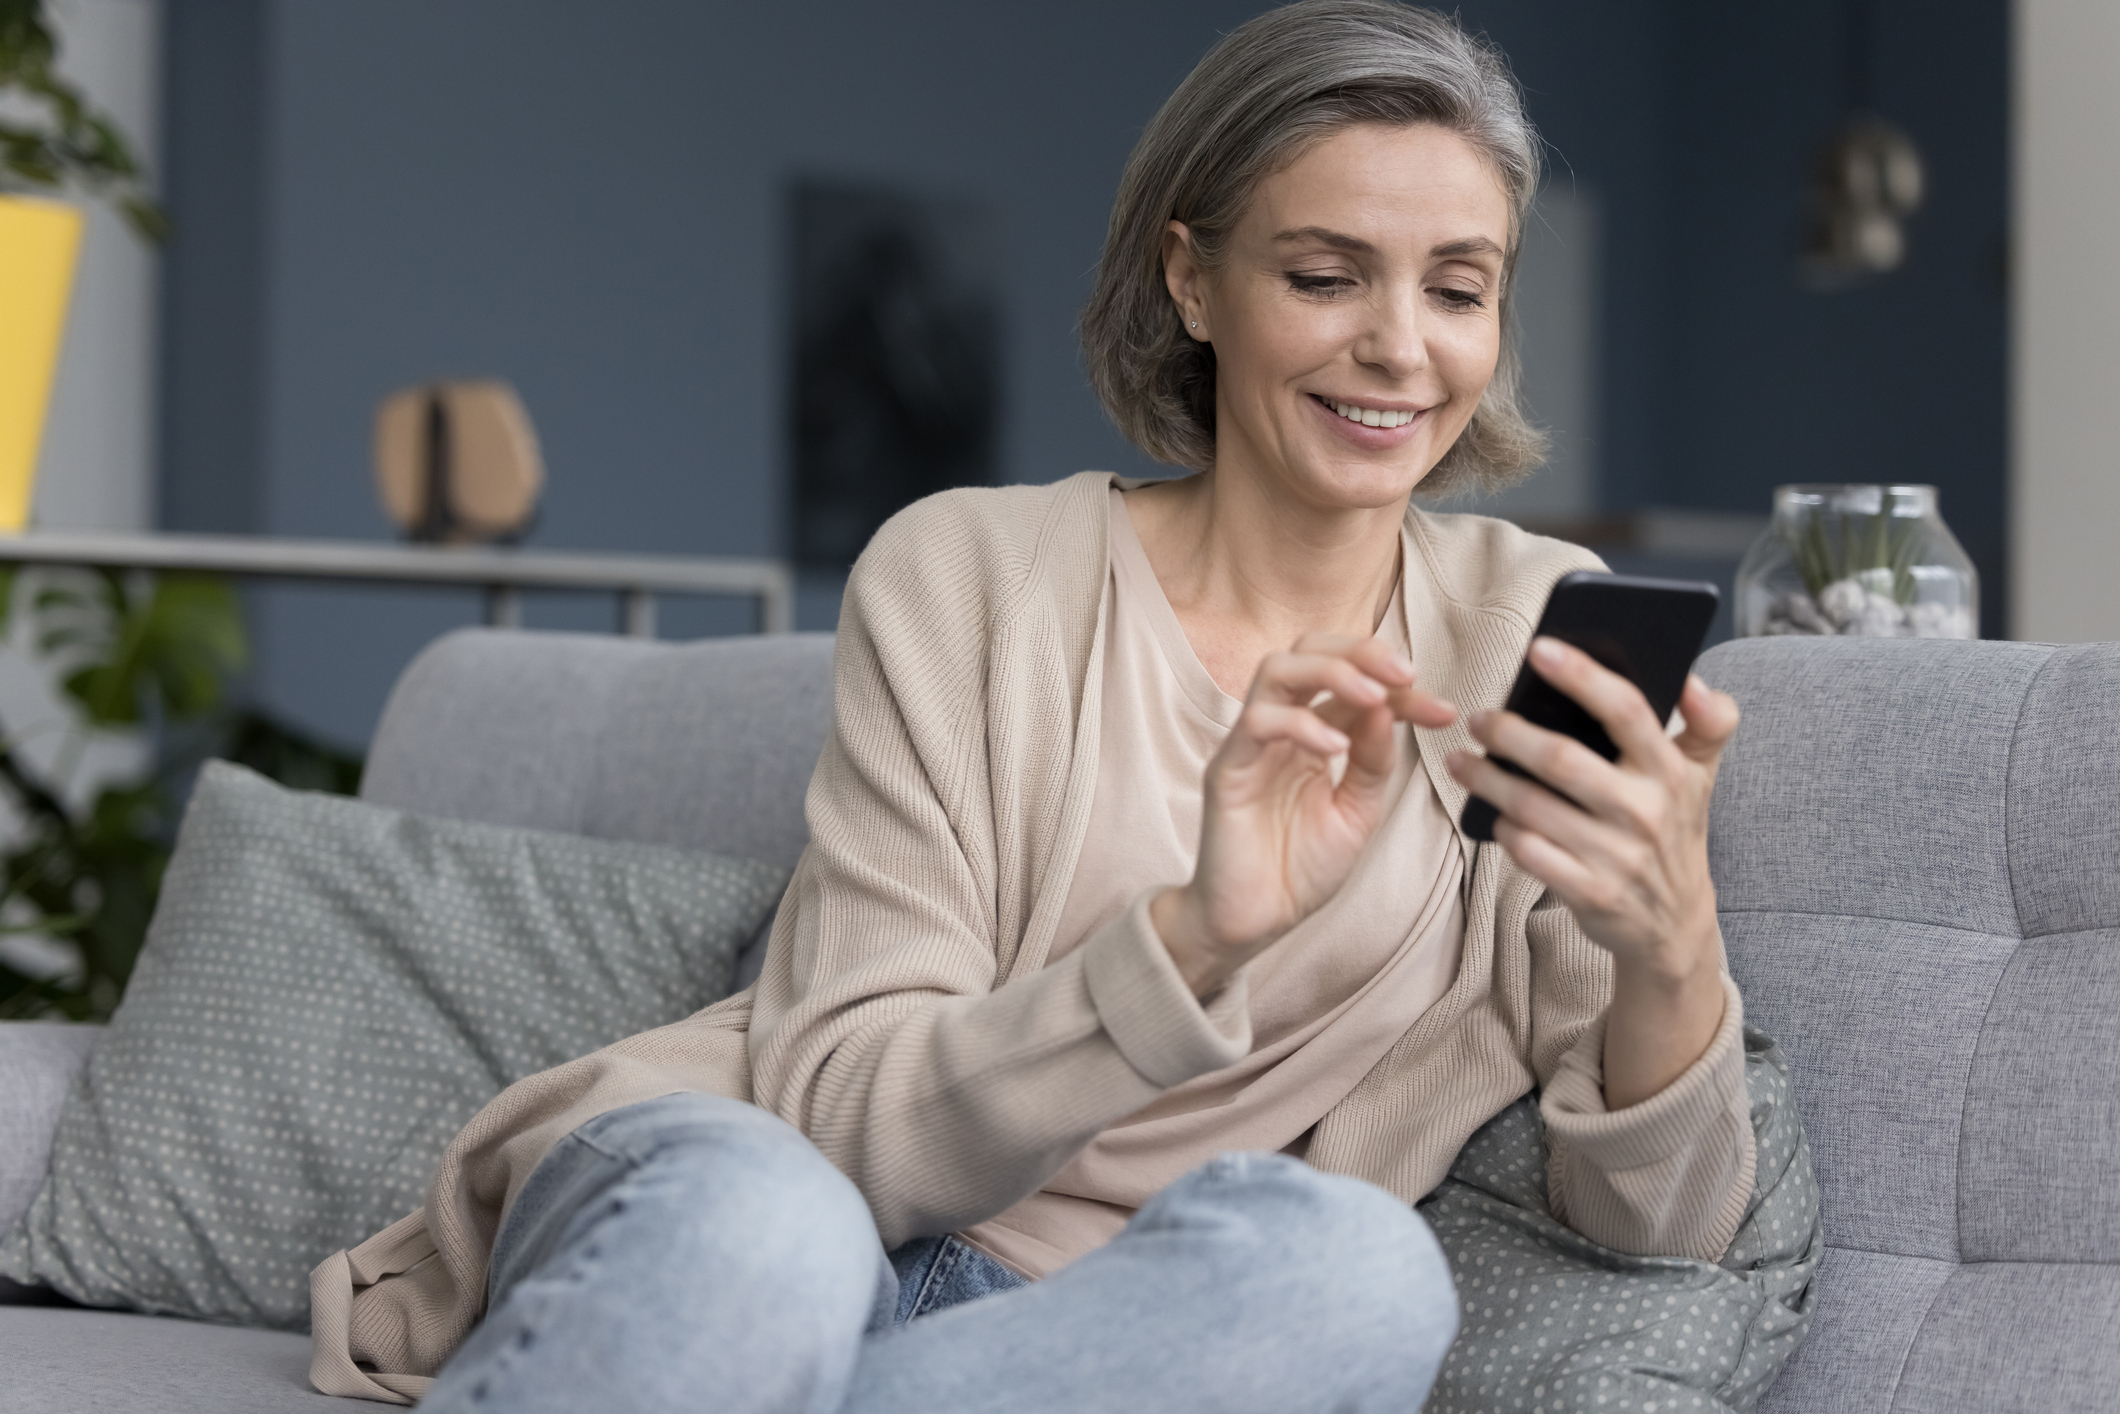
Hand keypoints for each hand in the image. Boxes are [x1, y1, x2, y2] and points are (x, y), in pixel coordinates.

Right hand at [1153, 634, 1456, 997]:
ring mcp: (1251, 744)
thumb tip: (1387, 708)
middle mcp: (1281, 726)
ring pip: (1277, 668)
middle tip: (1405, 675)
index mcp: (1314, 734)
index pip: (1357, 686)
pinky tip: (1335, 748)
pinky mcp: (1227, 768)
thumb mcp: (1358, 812)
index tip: (1445, 711)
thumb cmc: (1299, 868)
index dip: (1402, 690)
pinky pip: (1257, 722)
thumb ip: (1373, 763)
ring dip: (1331, 671)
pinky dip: (1300, 724)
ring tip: (1372, 697)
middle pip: (1309, 649)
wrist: (1255, 922)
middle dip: (1362, 652)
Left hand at [1445, 637, 1740, 1106]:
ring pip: (1533, 806)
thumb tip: (1693, 680)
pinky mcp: (1589, 893)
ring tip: (1463, 760)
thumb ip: (1708, 723)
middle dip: (1510, 734)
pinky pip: (1528, 851)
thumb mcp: (1702, 777)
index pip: (1627, 710)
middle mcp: (1646, 812)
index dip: (1582, 676)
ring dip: (1488, 780)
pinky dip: (1504, 829)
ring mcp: (1617, 856)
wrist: (1674, 925)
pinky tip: (1490, 813)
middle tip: (1478, 718)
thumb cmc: (1673, 831)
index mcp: (1672, 771)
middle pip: (1563, 759)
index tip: (1539, 649)